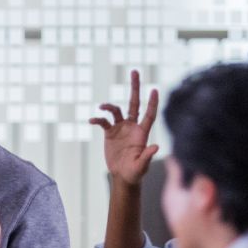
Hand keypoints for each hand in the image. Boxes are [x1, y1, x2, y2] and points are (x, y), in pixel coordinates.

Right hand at [90, 69, 159, 185]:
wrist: (122, 176)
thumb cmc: (136, 173)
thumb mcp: (142, 165)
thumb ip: (148, 156)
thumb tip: (155, 146)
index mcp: (142, 133)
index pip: (149, 114)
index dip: (152, 103)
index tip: (154, 89)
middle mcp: (132, 127)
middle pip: (134, 103)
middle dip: (135, 87)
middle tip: (135, 71)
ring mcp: (121, 128)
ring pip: (116, 110)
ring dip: (109, 107)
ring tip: (102, 107)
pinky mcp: (110, 133)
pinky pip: (103, 122)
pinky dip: (98, 119)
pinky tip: (92, 120)